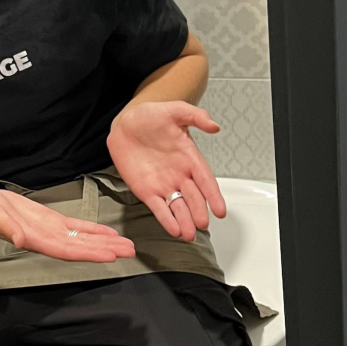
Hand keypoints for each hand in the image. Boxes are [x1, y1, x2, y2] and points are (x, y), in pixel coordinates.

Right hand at [0, 189, 135, 263]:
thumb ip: (7, 229)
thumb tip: (20, 240)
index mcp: (36, 240)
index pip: (67, 250)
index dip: (89, 253)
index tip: (109, 256)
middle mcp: (48, 238)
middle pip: (81, 247)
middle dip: (105, 249)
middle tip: (129, 251)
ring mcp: (52, 230)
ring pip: (83, 239)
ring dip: (104, 242)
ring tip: (125, 245)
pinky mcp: (52, 221)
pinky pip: (76, 227)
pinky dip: (93, 230)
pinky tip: (108, 232)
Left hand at [106, 101, 226, 240]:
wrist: (126, 122)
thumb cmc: (150, 116)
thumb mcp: (174, 110)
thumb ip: (195, 116)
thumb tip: (214, 126)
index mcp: (189, 158)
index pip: (206, 180)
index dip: (213, 196)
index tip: (220, 210)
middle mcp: (179, 175)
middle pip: (193, 198)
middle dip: (198, 212)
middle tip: (203, 224)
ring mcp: (163, 185)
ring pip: (178, 207)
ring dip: (184, 221)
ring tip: (189, 234)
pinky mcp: (146, 191)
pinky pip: (158, 208)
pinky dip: (166, 220)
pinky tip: (174, 230)